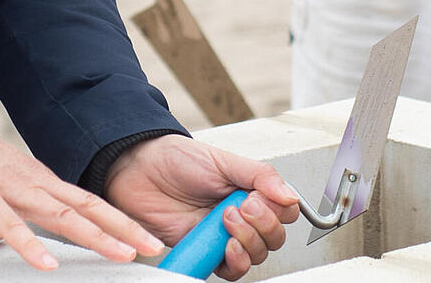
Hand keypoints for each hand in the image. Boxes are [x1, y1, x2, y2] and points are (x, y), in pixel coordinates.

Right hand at [0, 135, 163, 271]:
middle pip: (88, 208)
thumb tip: (5, 237)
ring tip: (121, 254)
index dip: (120, 220)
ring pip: (62, 215)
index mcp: (43, 182)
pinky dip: (30, 245)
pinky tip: (47, 263)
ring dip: (95, 236)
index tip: (146, 237)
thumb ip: (9, 214)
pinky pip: (10, 226)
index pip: (91, 203)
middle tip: (152, 245)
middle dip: (123, 228)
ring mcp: (13, 191)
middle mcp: (36, 185)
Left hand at [101, 135, 300, 279]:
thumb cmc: (177, 160)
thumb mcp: (223, 160)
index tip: (258, 198)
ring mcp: (223, 236)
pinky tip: (225, 246)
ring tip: (225, 220)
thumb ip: (260, 176)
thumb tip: (291, 196)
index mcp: (249, 192)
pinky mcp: (205, 251)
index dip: (278, 211)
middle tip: (238, 207)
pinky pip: (230, 270)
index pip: (284, 212)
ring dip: (248, 242)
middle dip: (262, 226)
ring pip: (256, 256)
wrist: (138, 170)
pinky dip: (234, 263)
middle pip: (273, 238)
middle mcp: (240, 216)